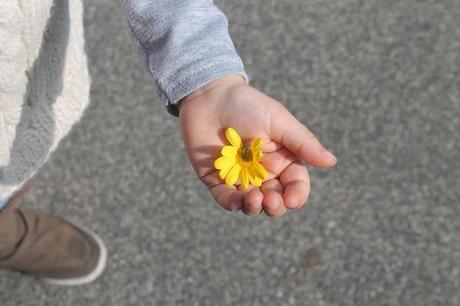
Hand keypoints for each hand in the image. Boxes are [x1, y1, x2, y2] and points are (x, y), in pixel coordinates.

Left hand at [179, 75, 336, 216]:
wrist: (209, 95)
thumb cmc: (247, 104)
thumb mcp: (278, 120)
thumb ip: (302, 142)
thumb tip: (332, 161)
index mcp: (281, 159)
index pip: (295, 184)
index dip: (297, 195)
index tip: (292, 199)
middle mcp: (262, 172)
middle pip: (275, 200)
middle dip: (276, 206)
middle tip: (271, 201)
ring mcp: (239, 178)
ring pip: (251, 204)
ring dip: (255, 207)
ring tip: (254, 199)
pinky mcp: (216, 179)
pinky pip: (226, 199)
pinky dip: (232, 203)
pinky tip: (237, 200)